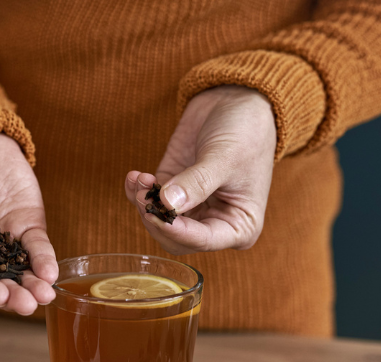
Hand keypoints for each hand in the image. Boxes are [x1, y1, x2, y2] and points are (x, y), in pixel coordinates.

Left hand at [125, 85, 276, 253]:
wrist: (236, 102)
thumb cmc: (245, 132)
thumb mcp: (224, 157)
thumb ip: (197, 183)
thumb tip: (167, 203)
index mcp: (240, 227)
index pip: (203, 241)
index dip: (177, 231)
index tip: (157, 215)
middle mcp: (215, 224)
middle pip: (176, 238)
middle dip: (156, 220)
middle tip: (143, 196)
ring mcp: (192, 209)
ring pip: (159, 223)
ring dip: (144, 204)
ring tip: (139, 179)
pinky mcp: (172, 192)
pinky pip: (151, 202)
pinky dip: (138, 192)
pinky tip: (135, 176)